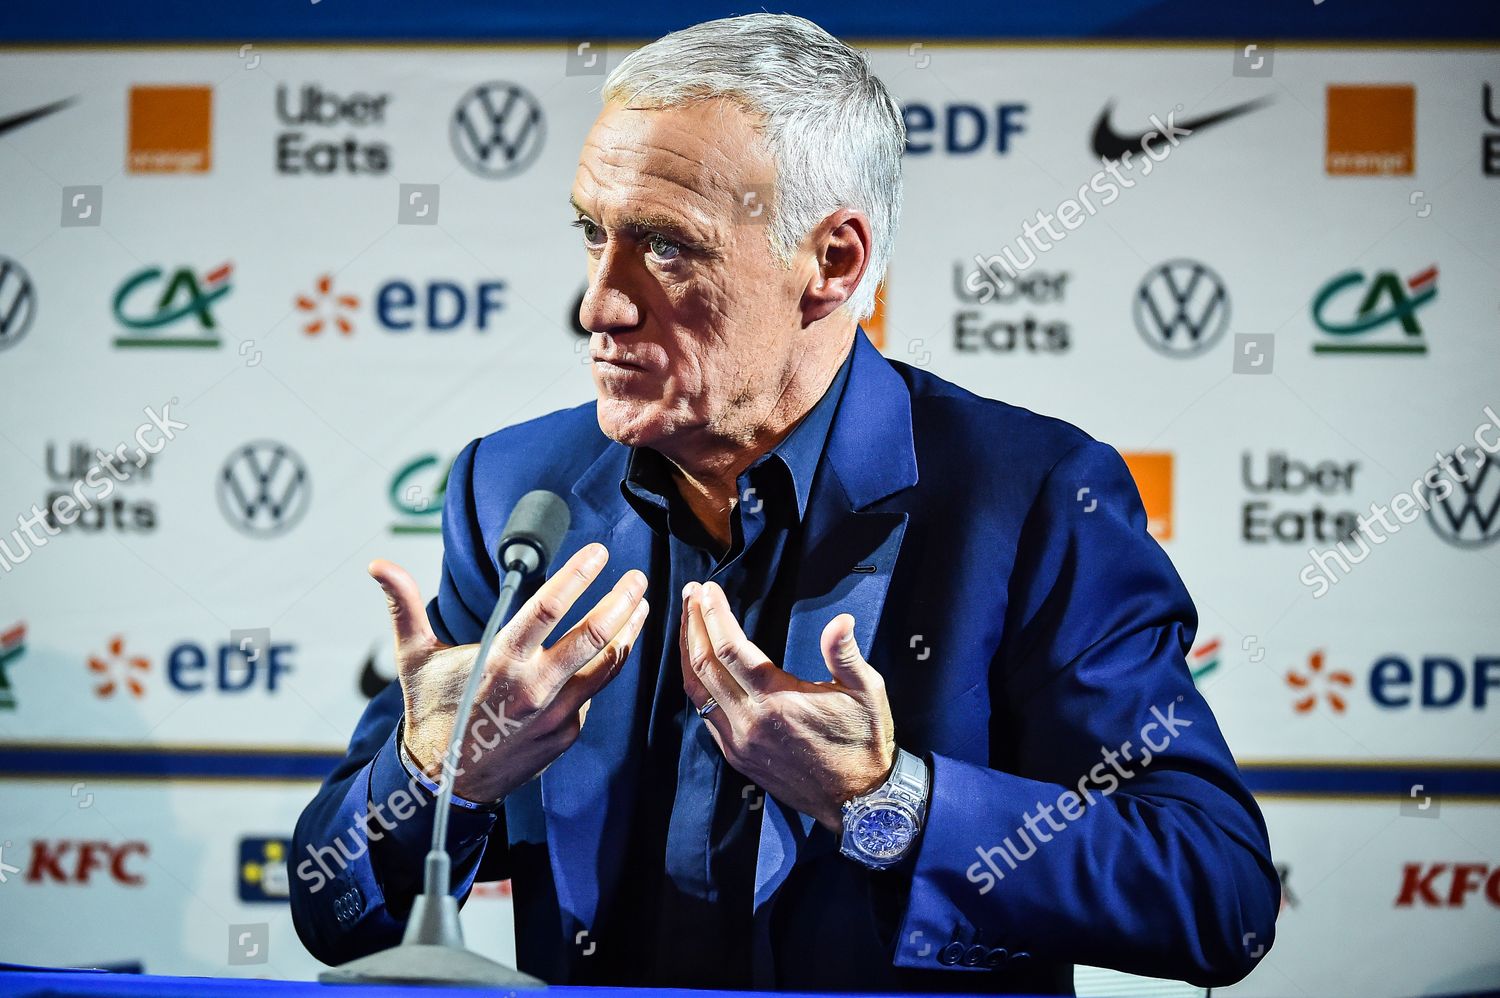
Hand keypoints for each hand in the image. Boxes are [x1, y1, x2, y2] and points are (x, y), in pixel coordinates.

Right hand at [371, 543, 647, 802]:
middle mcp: (534, 685)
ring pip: (608, 665)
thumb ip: (404, 607)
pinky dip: (600, 671)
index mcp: (501, 659)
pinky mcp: (567, 733)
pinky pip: (591, 695)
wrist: (442, 783)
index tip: (599, 553)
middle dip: (622, 600)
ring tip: (640, 607)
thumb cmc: (430, 713)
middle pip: (594, 634)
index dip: (579, 575)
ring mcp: (556, 712)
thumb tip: (379, 565)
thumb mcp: (414, 658)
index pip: (550, 606)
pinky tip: (608, 653)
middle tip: (638, 578)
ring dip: (629, 632)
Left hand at [680, 580, 895, 831]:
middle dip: (693, 624)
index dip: (713, 615)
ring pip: (696, 691)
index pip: (730, 648)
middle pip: (704, 665)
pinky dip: (697, 684)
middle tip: (690, 593)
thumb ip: (845, 655)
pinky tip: (700, 665)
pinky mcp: (736, 756)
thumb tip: (840, 621)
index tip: (707, 589)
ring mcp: (739, 742)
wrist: (858, 801)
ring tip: (688, 622)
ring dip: (687, 652)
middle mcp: (750, 721)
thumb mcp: (867, 692)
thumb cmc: (865, 741)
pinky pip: (705, 714)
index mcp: (778, 700)